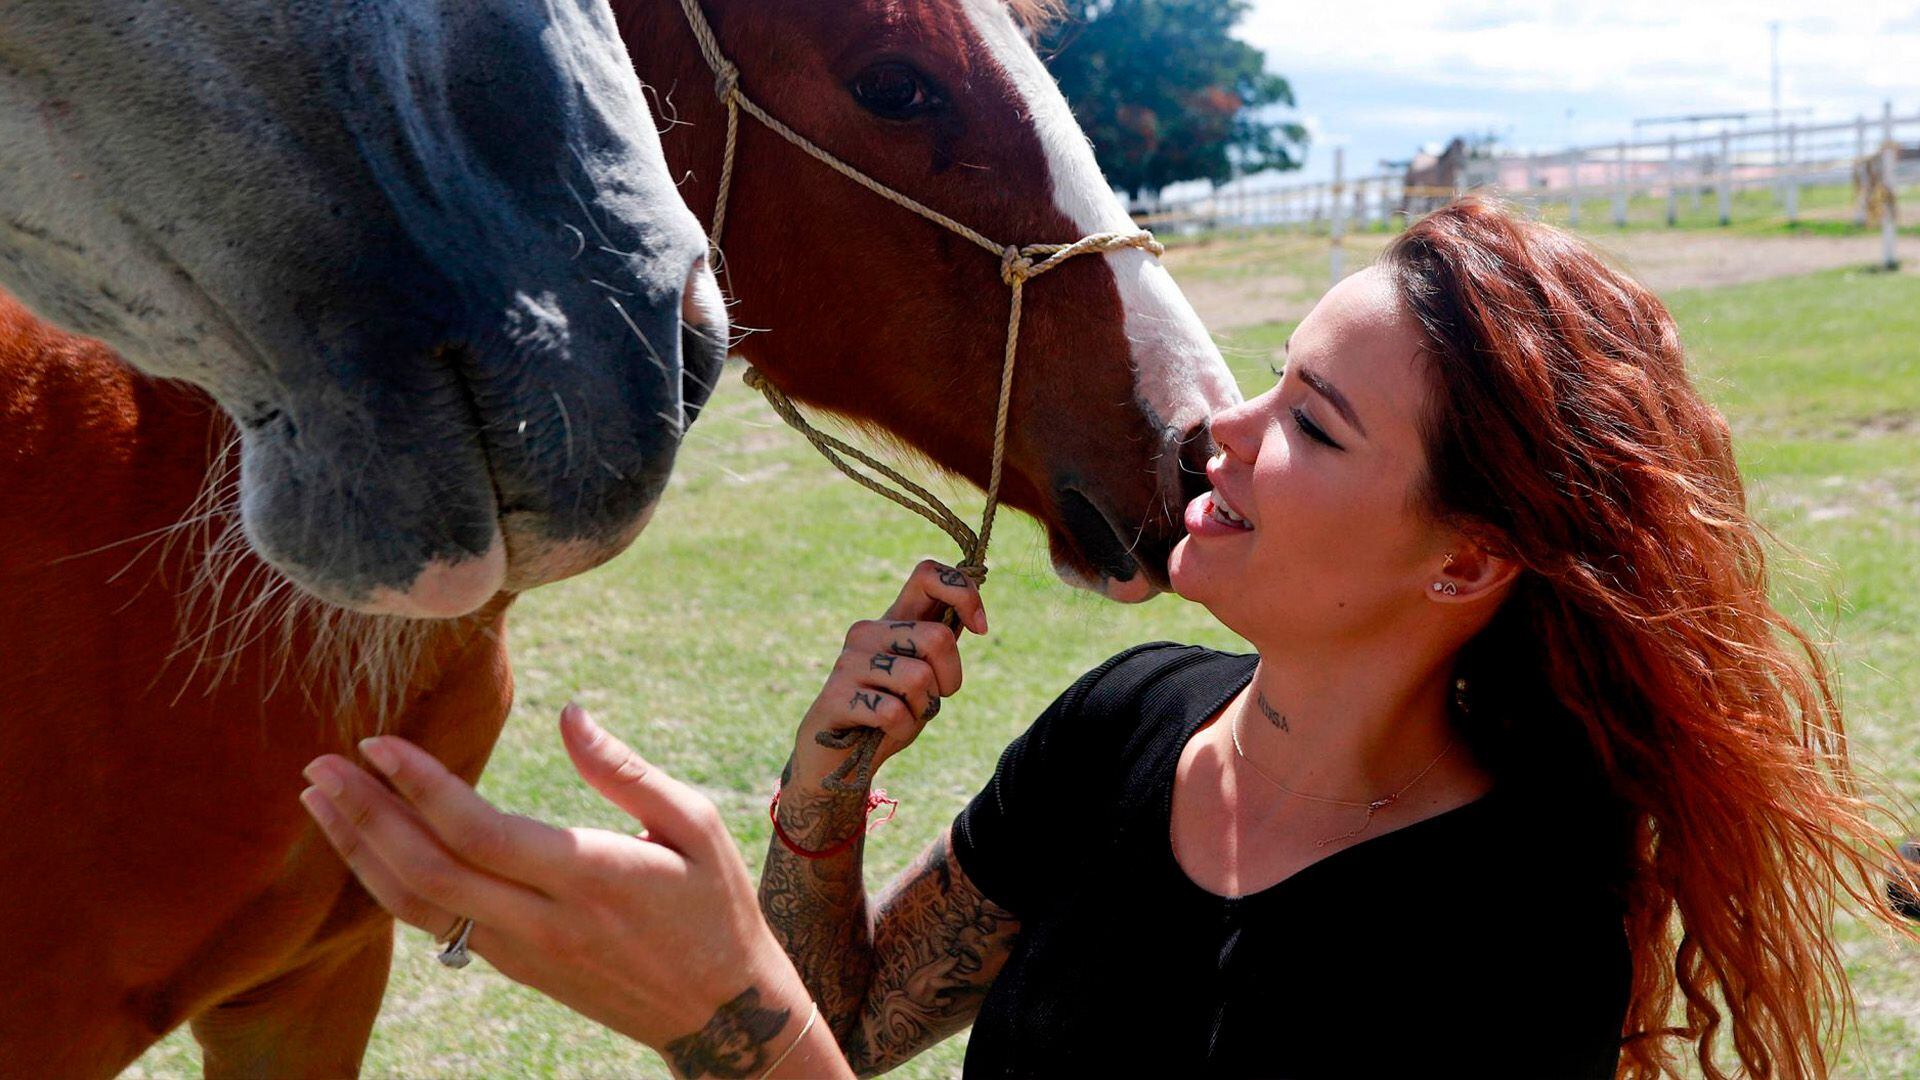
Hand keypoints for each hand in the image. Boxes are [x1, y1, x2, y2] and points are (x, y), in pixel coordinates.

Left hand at [298, 706, 836, 1076]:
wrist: (722, 1012)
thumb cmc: (716, 905)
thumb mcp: (696, 826)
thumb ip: (625, 772)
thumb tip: (568, 714)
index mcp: (591, 876)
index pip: (481, 833)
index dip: (420, 787)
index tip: (377, 743)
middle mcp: (544, 920)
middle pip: (429, 870)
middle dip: (365, 815)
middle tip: (319, 765)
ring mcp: (521, 952)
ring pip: (418, 905)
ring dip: (360, 849)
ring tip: (320, 799)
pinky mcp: (513, 967)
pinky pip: (433, 924)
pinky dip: (387, 883)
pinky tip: (364, 846)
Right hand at [788, 559, 987, 788]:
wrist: (838, 757)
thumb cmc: (888, 713)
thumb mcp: (924, 674)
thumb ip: (940, 646)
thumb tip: (972, 613)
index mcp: (893, 619)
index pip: (928, 574)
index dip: (964, 593)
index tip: (981, 628)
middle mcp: (868, 631)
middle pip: (938, 637)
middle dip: (950, 679)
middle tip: (930, 699)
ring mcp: (850, 661)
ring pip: (920, 678)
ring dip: (922, 709)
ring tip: (900, 715)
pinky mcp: (837, 695)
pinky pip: (895, 712)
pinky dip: (901, 729)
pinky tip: (882, 731)